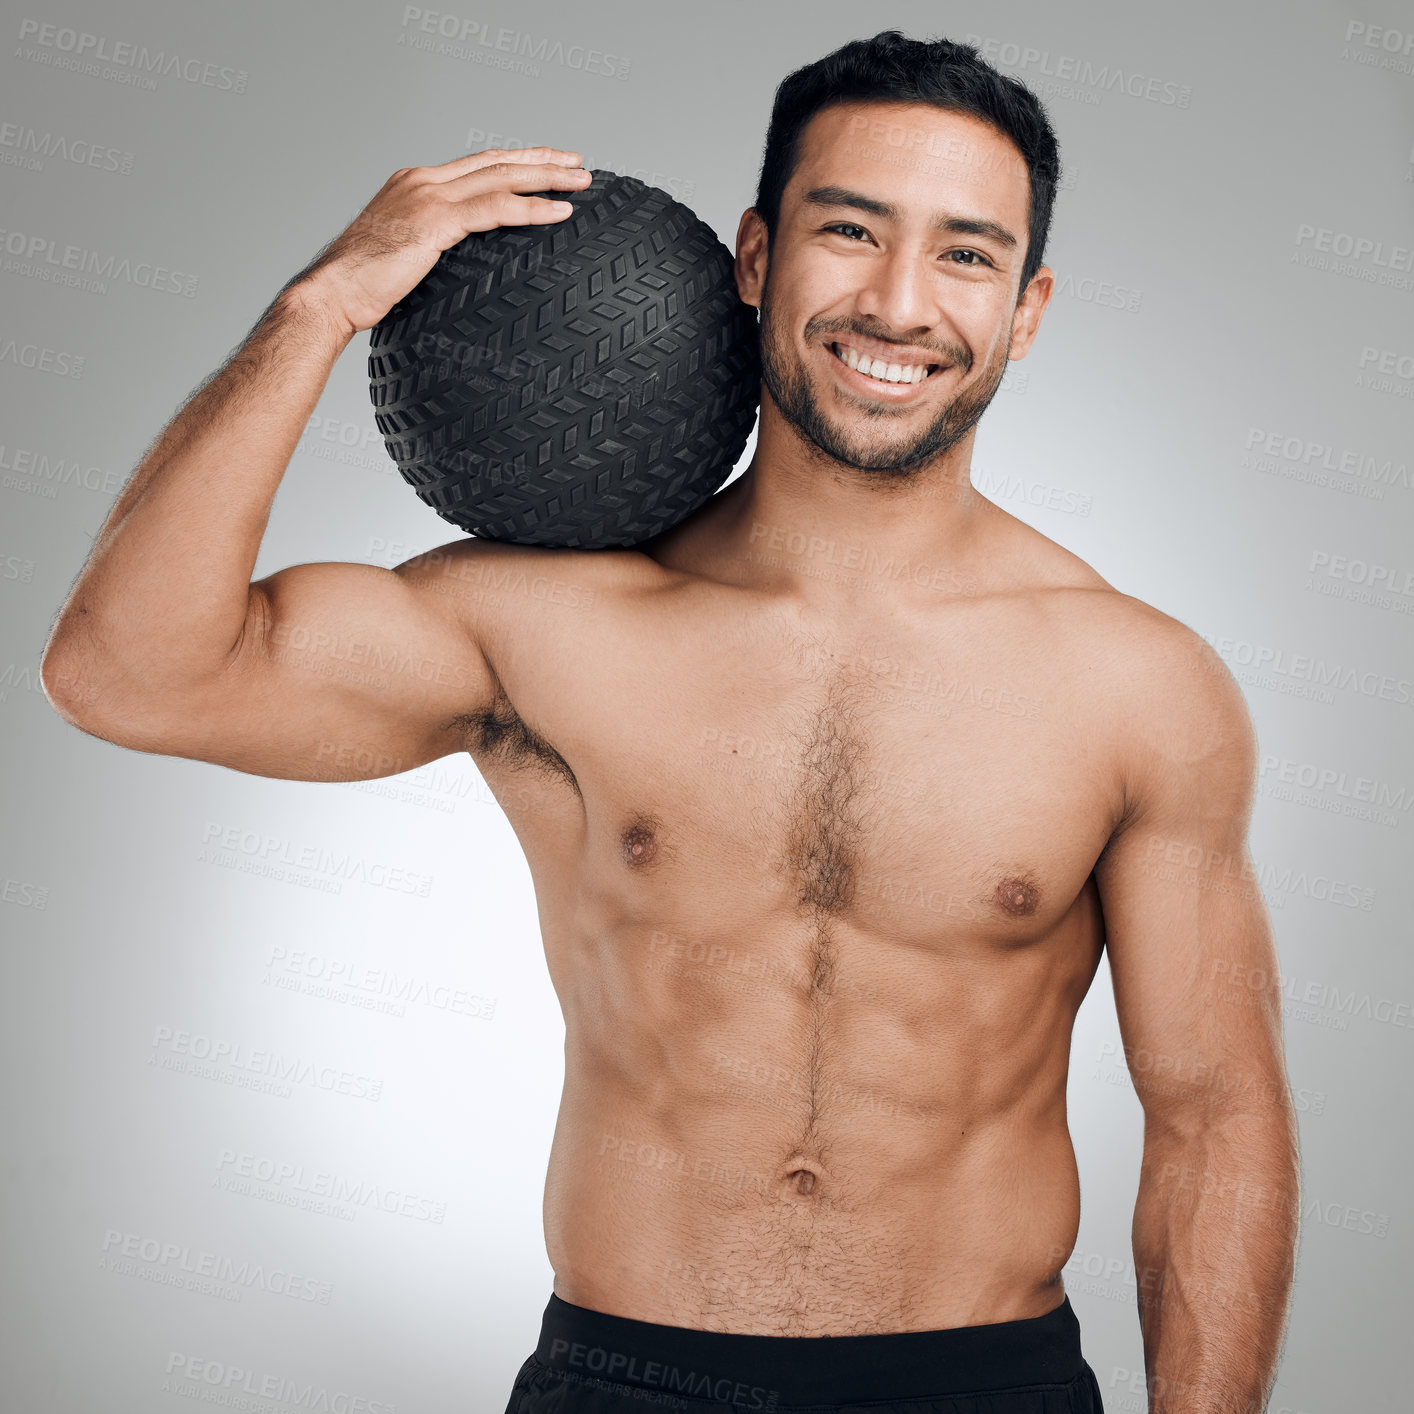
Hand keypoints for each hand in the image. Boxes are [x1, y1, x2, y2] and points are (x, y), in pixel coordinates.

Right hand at [290, 147, 590, 337]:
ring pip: (501, 178)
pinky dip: (531, 209)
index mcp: (415, 184)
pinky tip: (558, 212)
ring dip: (547, 178)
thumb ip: (432, 244)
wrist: (332, 294)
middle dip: (542, 160)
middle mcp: (422, 181)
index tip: (548, 163)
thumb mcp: (404, 255)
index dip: (516, 161)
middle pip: (496, 162)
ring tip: (581, 182)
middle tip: (579, 164)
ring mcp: (428, 197)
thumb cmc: (362, 287)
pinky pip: (494, 210)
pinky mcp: (434, 222)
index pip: (477, 164)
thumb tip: (459, 261)